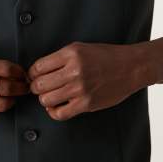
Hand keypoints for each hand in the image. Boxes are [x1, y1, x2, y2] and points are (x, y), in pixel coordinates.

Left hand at [26, 42, 143, 120]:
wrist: (130, 67)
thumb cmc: (104, 56)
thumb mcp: (79, 48)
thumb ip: (59, 58)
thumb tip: (38, 72)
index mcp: (70, 54)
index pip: (38, 67)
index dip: (32, 73)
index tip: (34, 76)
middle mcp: (74, 71)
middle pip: (39, 85)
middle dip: (35, 87)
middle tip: (39, 87)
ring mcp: (80, 88)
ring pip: (47, 100)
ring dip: (44, 99)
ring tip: (49, 95)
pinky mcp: (87, 103)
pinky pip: (61, 113)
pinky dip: (53, 112)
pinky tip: (56, 106)